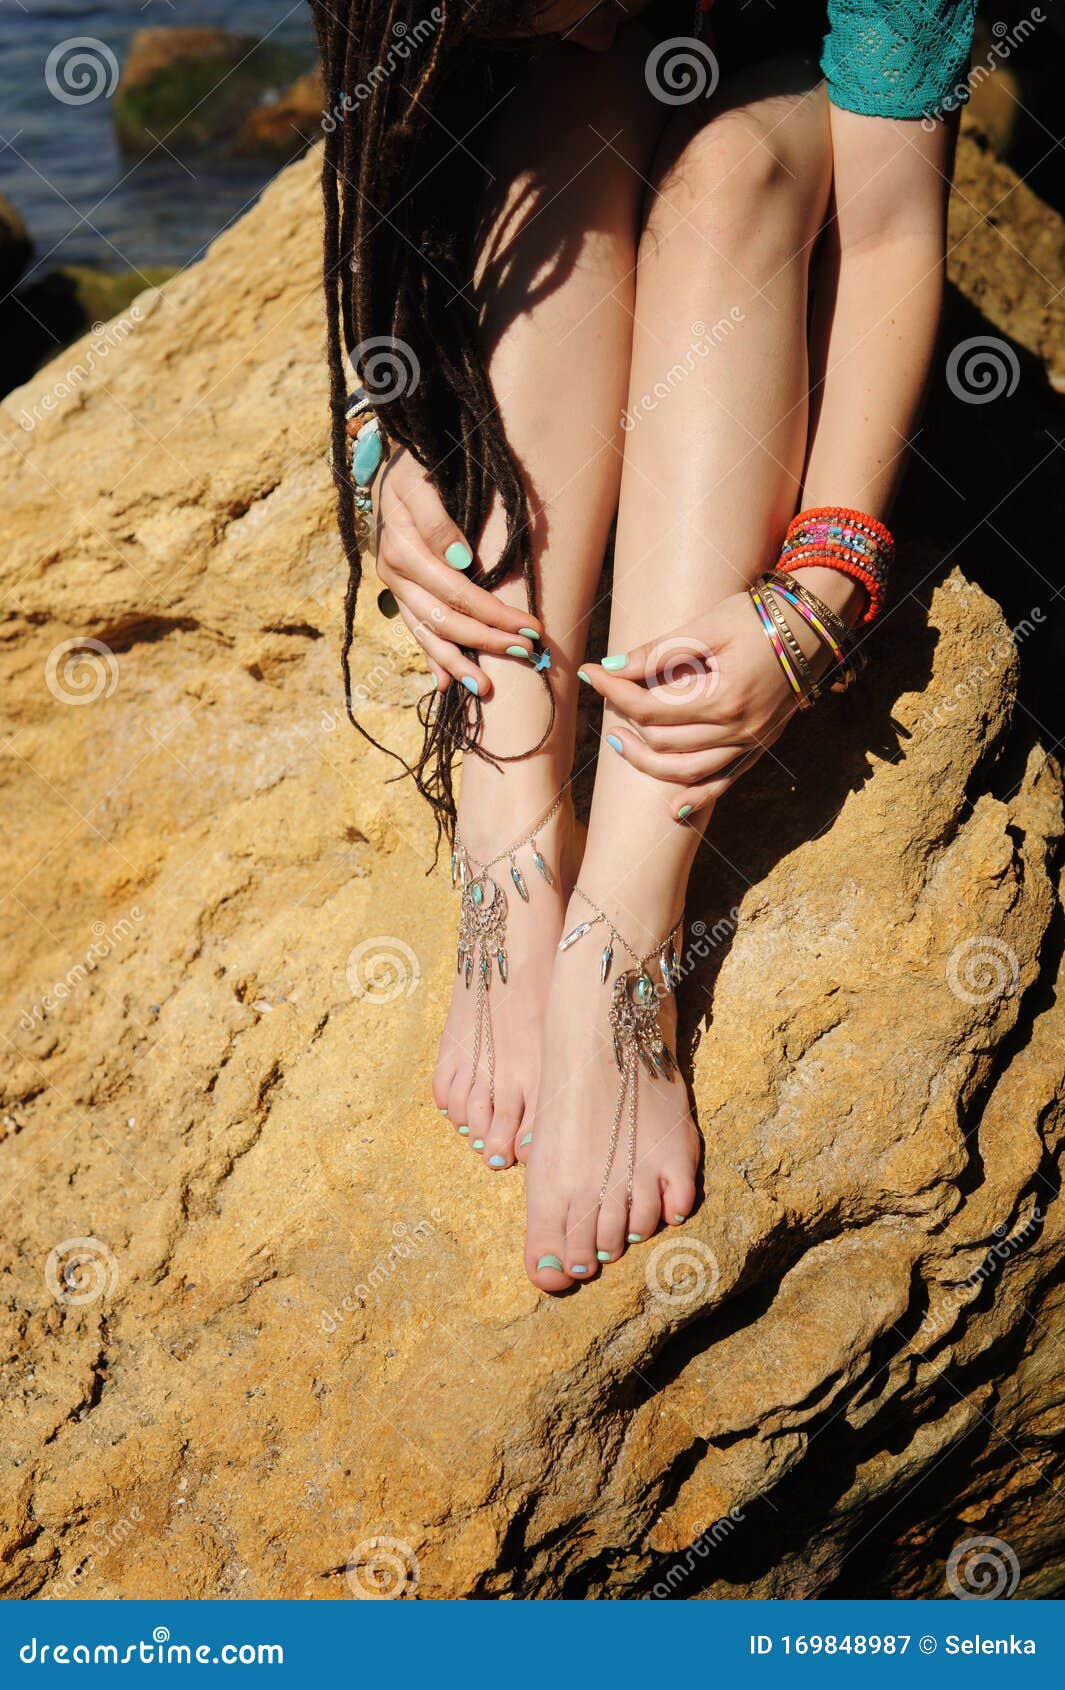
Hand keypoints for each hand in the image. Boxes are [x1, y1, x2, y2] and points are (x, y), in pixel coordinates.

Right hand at [374, 448, 541, 695]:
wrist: (391, 467)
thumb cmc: (417, 468)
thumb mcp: (422, 480)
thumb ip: (437, 518)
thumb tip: (460, 558)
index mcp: (403, 549)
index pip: (456, 591)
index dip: (492, 613)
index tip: (529, 626)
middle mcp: (395, 574)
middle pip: (444, 619)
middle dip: (486, 640)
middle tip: (525, 653)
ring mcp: (396, 588)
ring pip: (427, 633)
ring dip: (457, 662)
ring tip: (484, 687)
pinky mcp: (400, 593)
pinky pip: (415, 630)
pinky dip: (431, 658)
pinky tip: (445, 684)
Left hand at [579, 590, 819, 819]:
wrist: (812, 626)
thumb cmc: (759, 617)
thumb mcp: (708, 626)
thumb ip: (659, 651)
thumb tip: (612, 668)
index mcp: (724, 696)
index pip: (652, 707)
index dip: (614, 691)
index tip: (592, 673)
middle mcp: (739, 728)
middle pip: (664, 741)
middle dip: (626, 721)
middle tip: (607, 698)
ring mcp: (751, 743)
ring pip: (688, 771)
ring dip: (648, 762)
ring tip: (620, 742)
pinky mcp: (758, 748)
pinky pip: (724, 783)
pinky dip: (697, 797)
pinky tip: (673, 808)